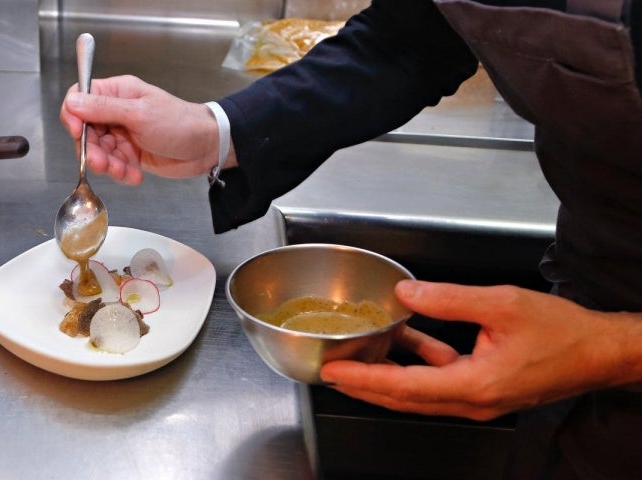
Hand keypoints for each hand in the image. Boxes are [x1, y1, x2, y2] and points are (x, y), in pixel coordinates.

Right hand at [60, 75, 234, 183]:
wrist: (206, 147)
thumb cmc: (179, 123)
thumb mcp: (140, 114)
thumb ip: (104, 109)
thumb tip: (72, 102)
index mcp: (117, 92)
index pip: (79, 98)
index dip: (73, 116)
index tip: (77, 133)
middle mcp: (116, 112)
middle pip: (86, 130)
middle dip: (92, 149)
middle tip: (103, 164)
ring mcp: (123, 134)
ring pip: (99, 151)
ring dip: (107, 165)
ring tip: (124, 172)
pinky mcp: (131, 154)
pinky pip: (114, 164)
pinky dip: (121, 173)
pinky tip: (135, 176)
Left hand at [320, 280, 641, 420]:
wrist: (598, 353)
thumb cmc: (562, 333)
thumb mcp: (501, 303)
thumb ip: (449, 298)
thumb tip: (407, 293)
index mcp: (475, 384)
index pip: (403, 386)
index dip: (364, 379)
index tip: (334, 372)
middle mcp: (473, 400)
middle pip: (404, 398)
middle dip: (364, 385)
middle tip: (332, 372)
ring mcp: (478, 400)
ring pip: (418, 392)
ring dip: (387, 376)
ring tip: (359, 358)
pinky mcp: (484, 391)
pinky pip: (439, 381)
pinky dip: (418, 364)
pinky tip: (408, 340)